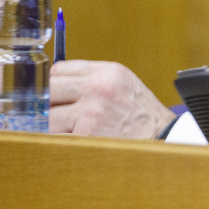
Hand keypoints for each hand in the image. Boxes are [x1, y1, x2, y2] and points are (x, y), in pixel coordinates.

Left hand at [48, 61, 176, 137]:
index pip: (60, 68)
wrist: (163, 138)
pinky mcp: (86, 134)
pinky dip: (57, 140)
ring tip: (63, 128)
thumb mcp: (123, 84)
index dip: (52, 81)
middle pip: (49, 89)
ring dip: (50, 124)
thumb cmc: (142, 114)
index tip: (50, 91)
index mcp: (108, 72)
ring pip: (47, 116)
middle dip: (45, 102)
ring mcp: (91, 112)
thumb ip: (92, 79)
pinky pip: (55, 136)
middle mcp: (99, 88)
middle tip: (49, 111)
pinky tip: (69, 140)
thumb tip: (55, 83)